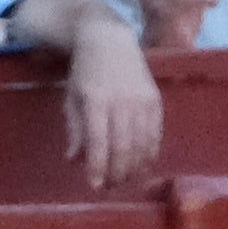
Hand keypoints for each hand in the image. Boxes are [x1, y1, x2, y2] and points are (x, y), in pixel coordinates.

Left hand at [59, 12, 162, 189]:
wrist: (110, 40)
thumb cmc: (85, 73)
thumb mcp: (72, 99)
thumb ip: (75, 130)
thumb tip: (74, 161)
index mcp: (96, 100)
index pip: (98, 142)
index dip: (97, 167)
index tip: (94, 186)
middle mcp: (122, 101)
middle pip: (123, 148)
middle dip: (116, 174)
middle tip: (109, 188)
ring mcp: (142, 100)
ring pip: (141, 145)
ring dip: (133, 169)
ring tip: (124, 181)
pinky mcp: (155, 100)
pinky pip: (155, 135)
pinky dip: (149, 154)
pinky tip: (141, 166)